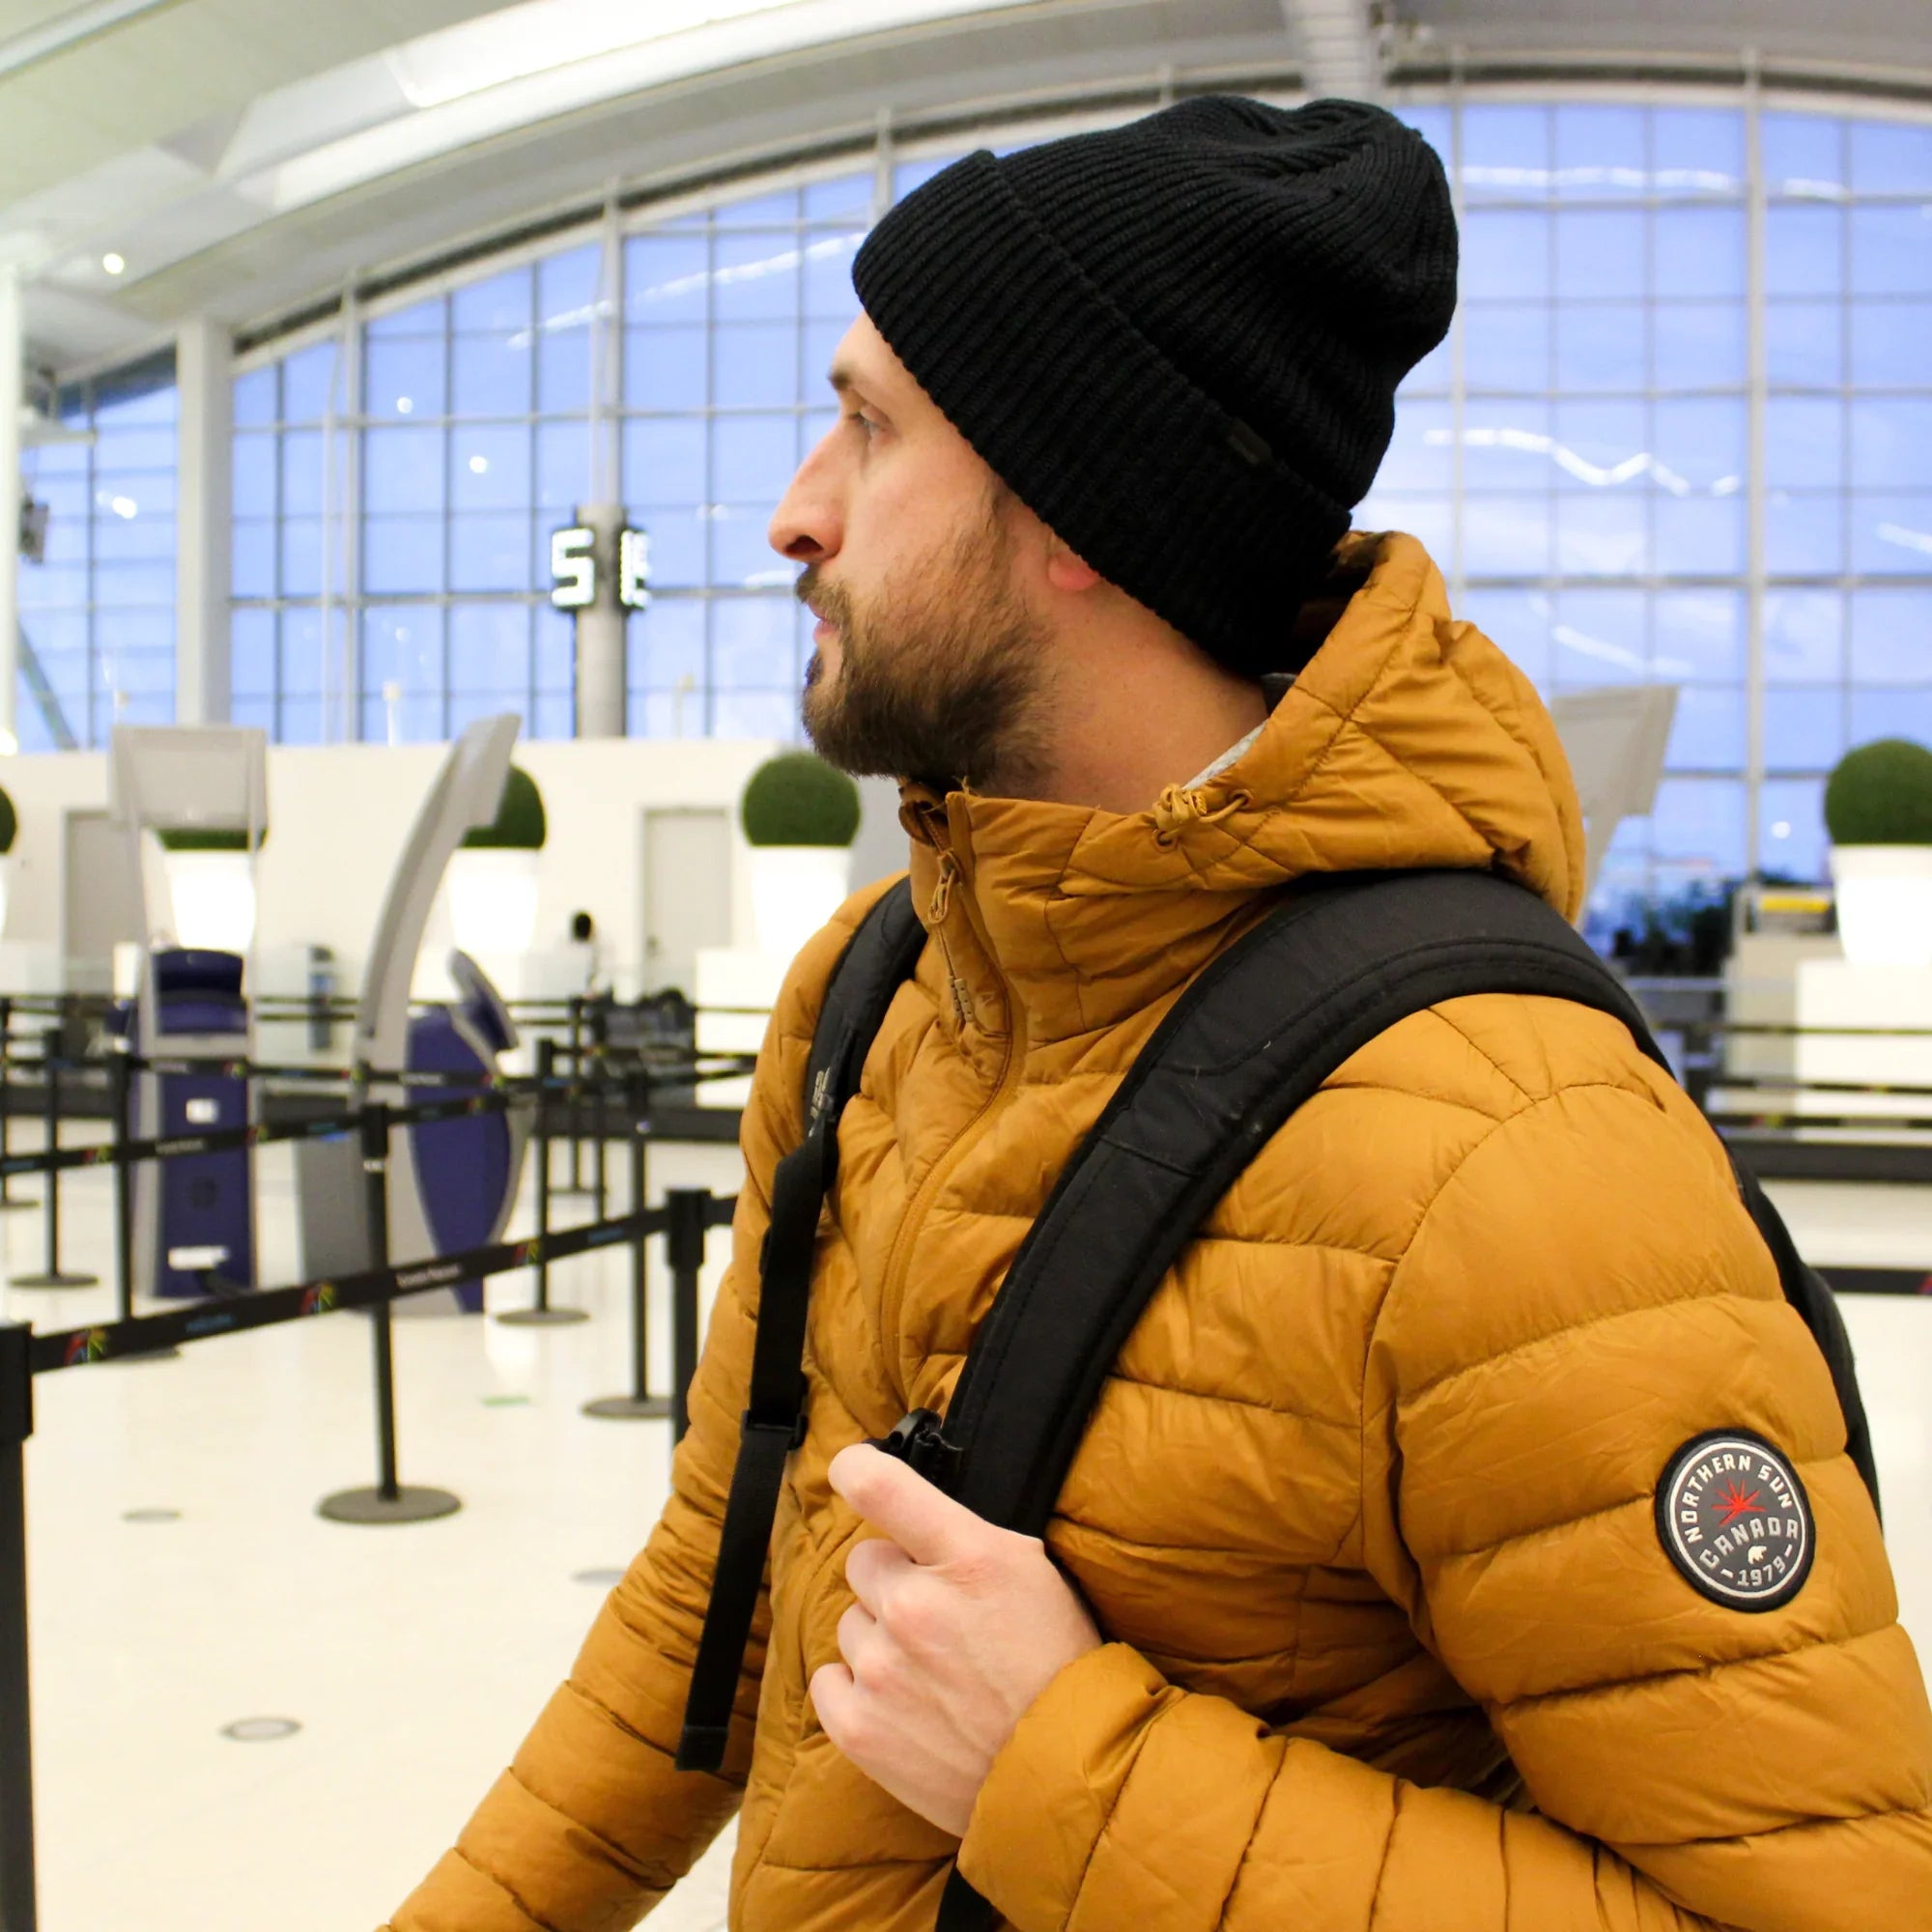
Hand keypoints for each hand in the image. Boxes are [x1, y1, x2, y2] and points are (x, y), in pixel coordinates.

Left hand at [809, 1443, 1102, 1837]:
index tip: (852, 1470)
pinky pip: (829, 1678)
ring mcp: (882, 1668)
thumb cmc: (1055, 1664)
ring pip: (852, 1621)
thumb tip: (911, 1514)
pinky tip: (903, 1702)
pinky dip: (857, 1688)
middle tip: (939, 1618)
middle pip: (865, 1561)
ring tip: (934, 1672)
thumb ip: (963, 1536)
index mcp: (967, 1556)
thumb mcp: (1030, 1571)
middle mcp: (915, 1605)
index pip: (880, 1485)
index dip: (856, 1469)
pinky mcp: (859, 1725)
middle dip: (895, 1581)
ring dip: (882, 1638)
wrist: (1062, 1774)